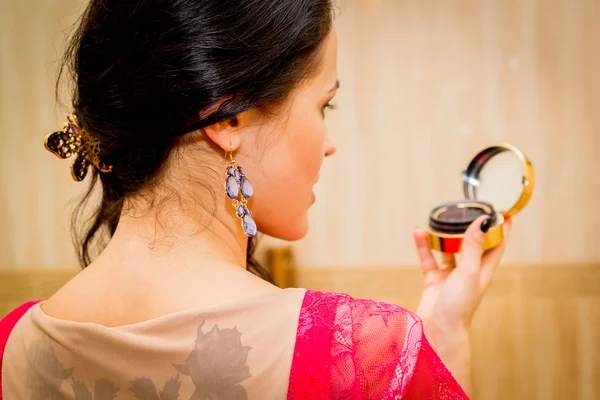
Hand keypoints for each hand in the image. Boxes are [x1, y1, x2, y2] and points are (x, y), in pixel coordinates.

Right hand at [413, 215, 511, 337]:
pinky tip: (419, 232)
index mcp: (484, 270)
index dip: (502, 228)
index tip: (504, 210)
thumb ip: (473, 246)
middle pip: (473, 244)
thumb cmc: (459, 304)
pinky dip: (424, 245)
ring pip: (449, 249)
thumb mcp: (469, 271)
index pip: (497, 244)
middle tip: (469, 208)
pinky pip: (429, 258)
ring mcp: (451, 275)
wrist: (438, 329)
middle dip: (472, 227)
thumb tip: (483, 221)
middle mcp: (469, 271)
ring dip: (446, 235)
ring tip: (443, 218)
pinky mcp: (434, 280)